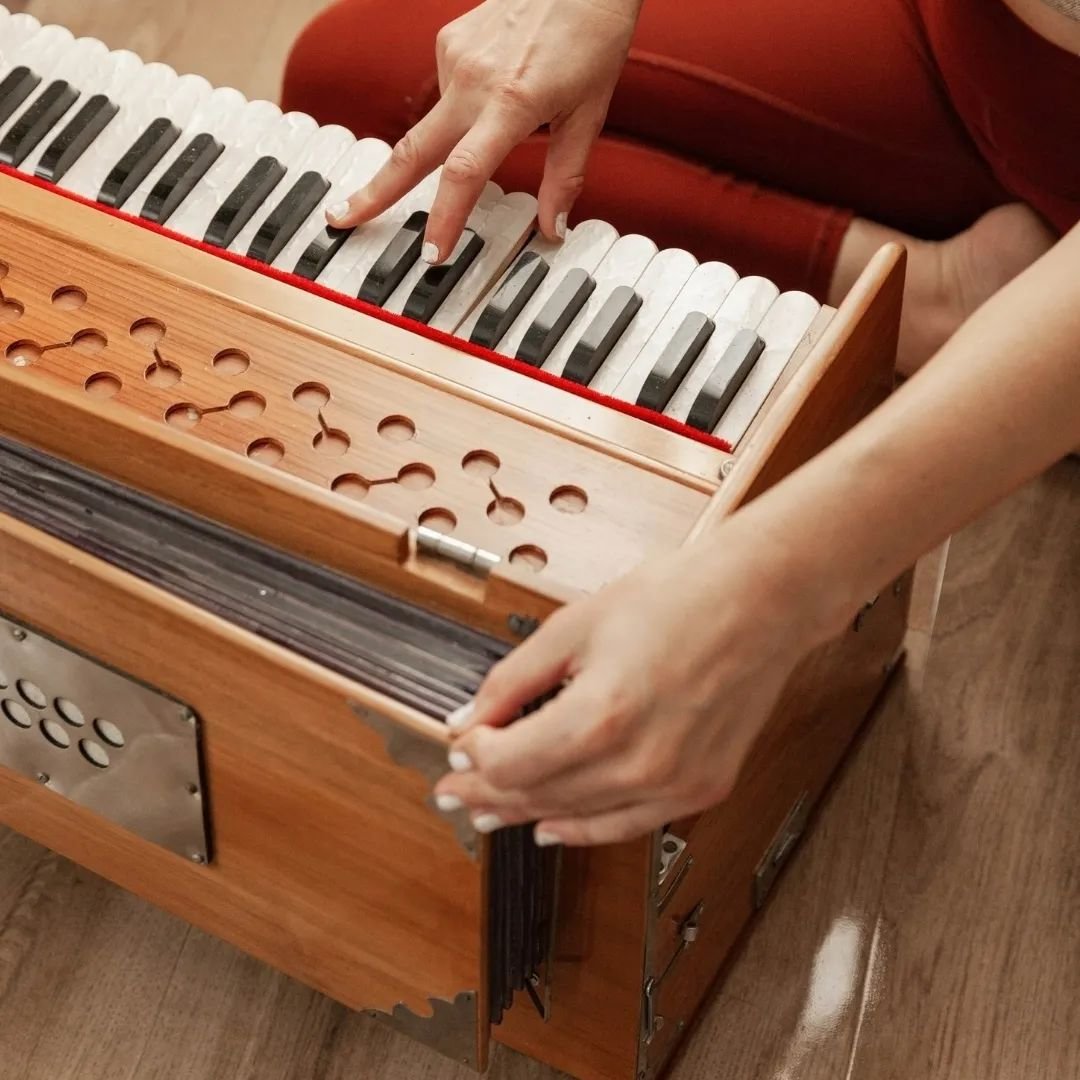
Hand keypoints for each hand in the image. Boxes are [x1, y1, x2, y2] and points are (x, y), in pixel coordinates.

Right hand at [326, 0, 642, 262]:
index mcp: (510, 105)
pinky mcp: (448, 42)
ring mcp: (455, 59)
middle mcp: (473, 82)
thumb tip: (553, 228)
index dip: (445, 219)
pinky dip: (466, 106)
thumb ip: (565, 177)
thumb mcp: (588, 116)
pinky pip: (449, 93)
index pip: (465, 174)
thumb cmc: (590, 37)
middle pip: (412, 152)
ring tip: (514, 105)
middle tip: (341, 220)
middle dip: (374, 192)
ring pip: (437, 124)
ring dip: (453, 140)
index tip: (431, 253)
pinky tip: (499, 86)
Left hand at [433, 517, 832, 846]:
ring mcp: (674, 783)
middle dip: (485, 792)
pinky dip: (582, 828)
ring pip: (575, 817)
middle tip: (452, 792)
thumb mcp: (575, 625)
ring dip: (525, 814)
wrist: (761, 601)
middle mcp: (639, 762)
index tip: (458, 745)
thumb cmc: (678, 598)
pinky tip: (552, 827)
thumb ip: (513, 679)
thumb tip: (468, 719)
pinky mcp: (700, 789)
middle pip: (536, 795)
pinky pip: (625, 825)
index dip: (472, 758)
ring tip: (487, 811)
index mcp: (601, 714)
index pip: (508, 762)